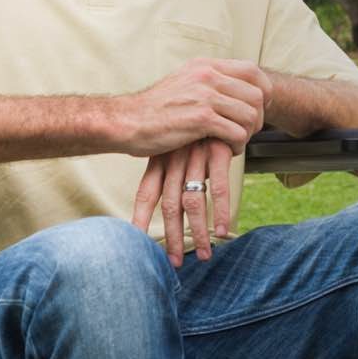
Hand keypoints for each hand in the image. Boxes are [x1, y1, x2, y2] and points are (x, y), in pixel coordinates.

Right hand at [119, 59, 271, 157]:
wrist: (127, 121)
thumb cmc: (154, 109)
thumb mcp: (183, 82)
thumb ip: (207, 81)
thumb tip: (233, 88)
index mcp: (205, 66)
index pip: (252, 70)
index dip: (263, 90)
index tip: (258, 107)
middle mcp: (208, 76)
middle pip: (256, 95)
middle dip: (257, 117)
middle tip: (245, 131)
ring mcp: (205, 96)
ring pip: (250, 115)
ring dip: (247, 133)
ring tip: (233, 141)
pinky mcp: (201, 119)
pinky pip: (237, 133)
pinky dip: (236, 145)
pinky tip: (224, 149)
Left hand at [132, 138, 235, 266]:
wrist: (219, 95)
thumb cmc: (195, 128)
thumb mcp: (175, 144)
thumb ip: (165, 169)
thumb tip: (159, 199)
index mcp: (160, 158)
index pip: (146, 192)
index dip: (141, 217)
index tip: (135, 242)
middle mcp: (175, 159)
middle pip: (170, 205)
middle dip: (172, 236)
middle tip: (173, 263)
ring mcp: (196, 156)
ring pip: (193, 201)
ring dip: (198, 232)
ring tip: (203, 255)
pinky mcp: (218, 152)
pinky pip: (219, 187)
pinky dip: (220, 211)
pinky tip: (222, 230)